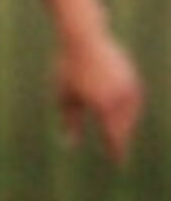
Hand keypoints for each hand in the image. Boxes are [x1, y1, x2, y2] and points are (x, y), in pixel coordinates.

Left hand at [55, 30, 143, 161]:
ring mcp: (129, 85)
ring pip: (132, 111)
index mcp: (104, 105)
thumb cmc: (68, 69)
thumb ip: (71, 121)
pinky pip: (134, 98)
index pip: (114, 135)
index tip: (117, 162)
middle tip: (118, 149)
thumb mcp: (65, 97)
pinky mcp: (132, 76)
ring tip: (121, 131)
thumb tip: (70, 144)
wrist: (84, 39)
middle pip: (124, 125)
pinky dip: (130, 107)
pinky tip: (125, 111)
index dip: (116, 150)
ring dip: (127, 123)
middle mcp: (121, 97)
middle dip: (121, 137)